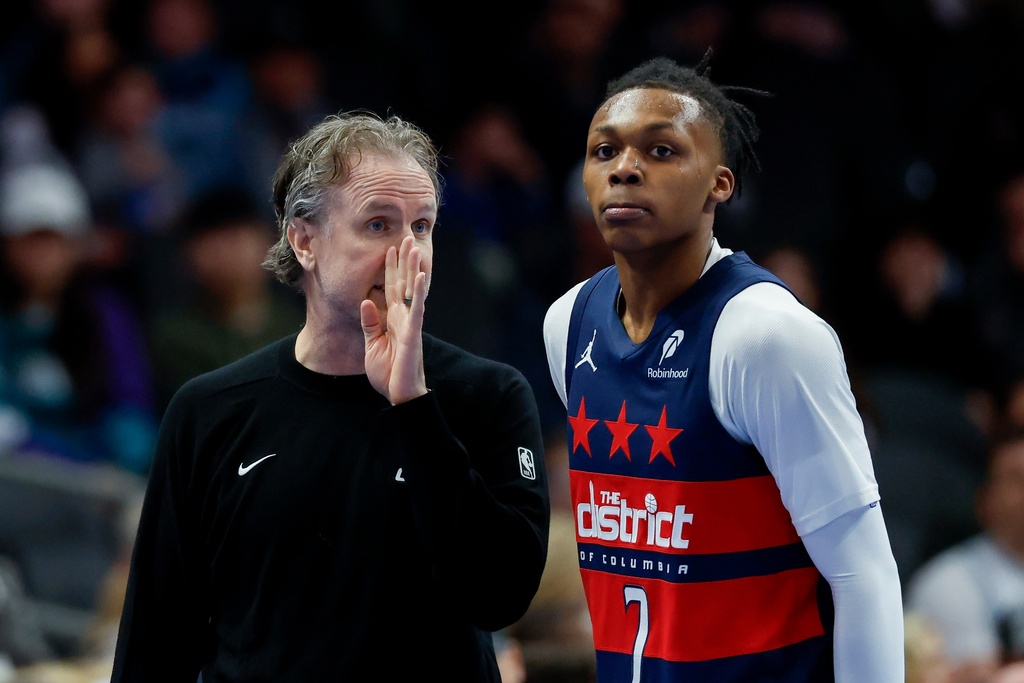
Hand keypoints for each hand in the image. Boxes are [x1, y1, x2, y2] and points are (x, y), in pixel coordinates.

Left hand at [360, 236, 428, 403]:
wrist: (400, 393)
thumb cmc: (389, 372)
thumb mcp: (372, 344)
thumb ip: (370, 323)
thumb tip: (366, 301)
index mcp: (393, 319)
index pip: (391, 288)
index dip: (390, 268)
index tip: (390, 248)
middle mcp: (404, 317)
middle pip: (403, 283)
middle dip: (404, 260)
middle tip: (406, 237)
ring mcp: (410, 323)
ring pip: (412, 290)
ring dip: (413, 267)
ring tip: (414, 247)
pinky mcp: (414, 332)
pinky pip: (416, 308)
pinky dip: (418, 291)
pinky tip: (420, 274)